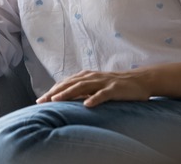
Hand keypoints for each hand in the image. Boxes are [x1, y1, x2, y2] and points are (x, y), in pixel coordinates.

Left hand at [36, 70, 151, 107]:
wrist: (140, 80)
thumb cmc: (116, 85)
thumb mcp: (97, 86)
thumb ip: (83, 90)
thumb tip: (66, 99)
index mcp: (87, 76)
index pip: (66, 83)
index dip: (53, 90)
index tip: (40, 100)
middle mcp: (93, 77)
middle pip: (70, 84)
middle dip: (55, 92)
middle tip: (42, 101)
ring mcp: (103, 82)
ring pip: (83, 87)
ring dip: (68, 93)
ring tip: (57, 100)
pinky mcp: (114, 89)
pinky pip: (103, 94)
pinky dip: (94, 99)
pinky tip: (87, 105)